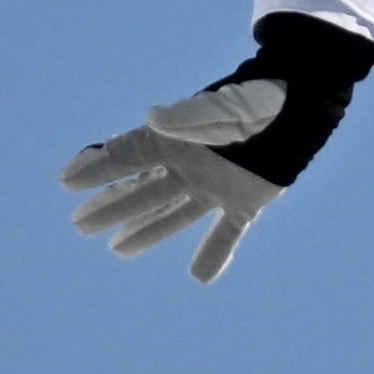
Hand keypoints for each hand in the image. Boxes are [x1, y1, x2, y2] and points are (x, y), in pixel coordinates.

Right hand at [55, 12, 373, 282]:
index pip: (129, 156)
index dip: (96, 167)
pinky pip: (227, 233)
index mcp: (181, 140)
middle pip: (143, 191)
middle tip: (79, 224)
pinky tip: (201, 277)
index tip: (66, 179)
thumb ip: (191, 117)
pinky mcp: (247, 198)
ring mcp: (218, 182)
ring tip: (118, 249)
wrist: (308, 95)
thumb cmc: (265, 96)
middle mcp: (193, 163)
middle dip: (111, 206)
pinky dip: (215, 254)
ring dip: (146, 231)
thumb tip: (150, 118)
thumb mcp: (228, 107)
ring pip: (173, 214)